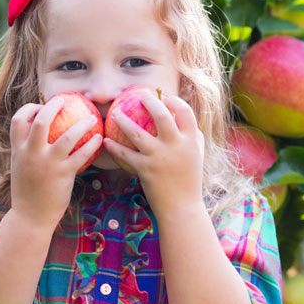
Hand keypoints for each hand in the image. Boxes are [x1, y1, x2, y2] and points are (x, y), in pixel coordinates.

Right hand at [9, 95, 102, 229]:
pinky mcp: (64, 174)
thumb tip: (37, 135)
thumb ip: (26, 151)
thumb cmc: (27, 192)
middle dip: (53, 106)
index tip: (39, 106)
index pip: (18, 120)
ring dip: (82, 124)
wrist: (30, 218)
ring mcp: (48, 163)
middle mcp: (32, 154)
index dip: (29, 109)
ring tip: (91, 118)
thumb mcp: (20, 167)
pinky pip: (81, 155)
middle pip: (41, 120)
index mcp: (18, 150)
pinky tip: (99, 139)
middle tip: (64, 101)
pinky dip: (92, 145)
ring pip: (67, 136)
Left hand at [102, 93, 204, 217]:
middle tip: (140, 95)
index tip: (164, 97)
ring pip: (137, 133)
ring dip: (124, 121)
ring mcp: (160, 157)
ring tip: (115, 113)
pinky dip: (114, 148)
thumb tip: (183, 118)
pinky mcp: (145, 169)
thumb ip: (193, 136)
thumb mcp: (197, 155)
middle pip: (162, 115)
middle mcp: (176, 145)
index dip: (174, 101)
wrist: (182, 208)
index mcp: (191, 140)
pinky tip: (106, 142)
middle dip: (149, 101)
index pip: (185, 112)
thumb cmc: (189, 180)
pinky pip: (126, 155)